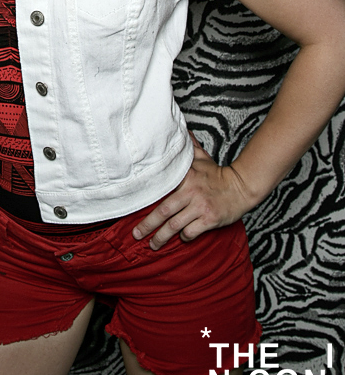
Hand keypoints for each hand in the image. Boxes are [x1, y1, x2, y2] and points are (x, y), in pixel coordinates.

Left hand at [132, 134, 254, 248]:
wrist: (243, 187)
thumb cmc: (218, 174)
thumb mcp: (202, 158)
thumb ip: (188, 147)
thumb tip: (180, 130)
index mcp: (185, 177)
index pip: (161, 188)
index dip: (145, 199)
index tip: (131, 208)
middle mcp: (191, 192)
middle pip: (163, 212)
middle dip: (147, 225)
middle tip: (136, 235)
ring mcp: (200, 207)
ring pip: (175, 225)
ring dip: (162, 237)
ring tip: (153, 244)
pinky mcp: (210, 219)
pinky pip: (191, 232)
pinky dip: (184, 237)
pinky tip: (181, 238)